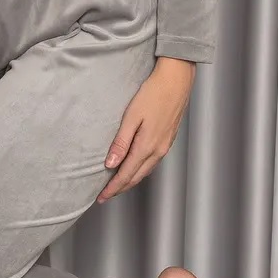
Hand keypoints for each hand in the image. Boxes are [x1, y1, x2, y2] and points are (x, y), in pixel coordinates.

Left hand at [96, 58, 196, 202]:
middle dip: (120, 188)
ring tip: (117, 185)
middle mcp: (158, 150)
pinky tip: (134, 167)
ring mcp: (165, 146)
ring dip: (130, 180)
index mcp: (147, 146)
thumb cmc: (153, 94)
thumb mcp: (131, 117)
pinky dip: (140, 170)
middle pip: (136, 177)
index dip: (112, 188)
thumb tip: (110, 164)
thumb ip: (121, 142)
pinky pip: (152, 163)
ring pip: (145, 171)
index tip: (100, 197)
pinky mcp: (168, 139)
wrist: (176, 80)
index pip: (126, 175)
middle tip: (105, 195)